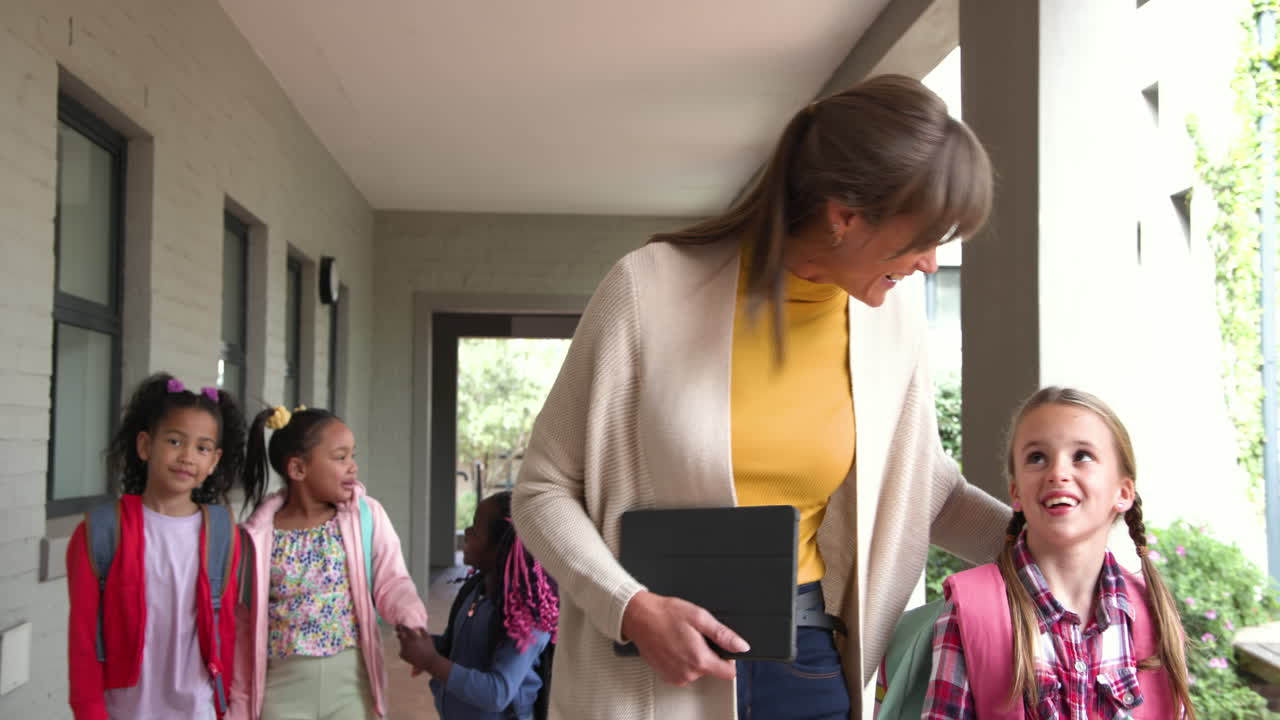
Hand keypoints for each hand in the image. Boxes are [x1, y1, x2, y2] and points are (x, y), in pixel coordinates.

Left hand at [395, 625, 435, 671]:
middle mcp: (407, 642)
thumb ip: (423, 631)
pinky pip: (402, 649)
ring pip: (401, 642)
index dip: (402, 626)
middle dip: (399, 632)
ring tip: (409, 642)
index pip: (405, 629)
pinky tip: (410, 650)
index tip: (400, 624)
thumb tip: (419, 627)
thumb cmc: (430, 649)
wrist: (428, 662)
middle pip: (401, 635)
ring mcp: (404, 649)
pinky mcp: (402, 655)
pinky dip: (404, 648)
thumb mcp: (428, 638)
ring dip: (403, 640)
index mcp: (413, 637)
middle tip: (398, 629)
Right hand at [620, 591, 748, 685]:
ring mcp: (676, 677)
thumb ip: (723, 634)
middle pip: (712, 669)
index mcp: (699, 659)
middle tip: (694, 635)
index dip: (728, 658)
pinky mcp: (667, 676)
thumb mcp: (699, 617)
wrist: (638, 617)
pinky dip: (682, 661)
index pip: (729, 672)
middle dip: (708, 653)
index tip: (720, 646)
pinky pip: (684, 672)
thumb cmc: (665, 614)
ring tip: (681, 639)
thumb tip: (741, 646)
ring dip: (694, 657)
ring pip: (697, 671)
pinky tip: (674, 646)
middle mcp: (688, 673)